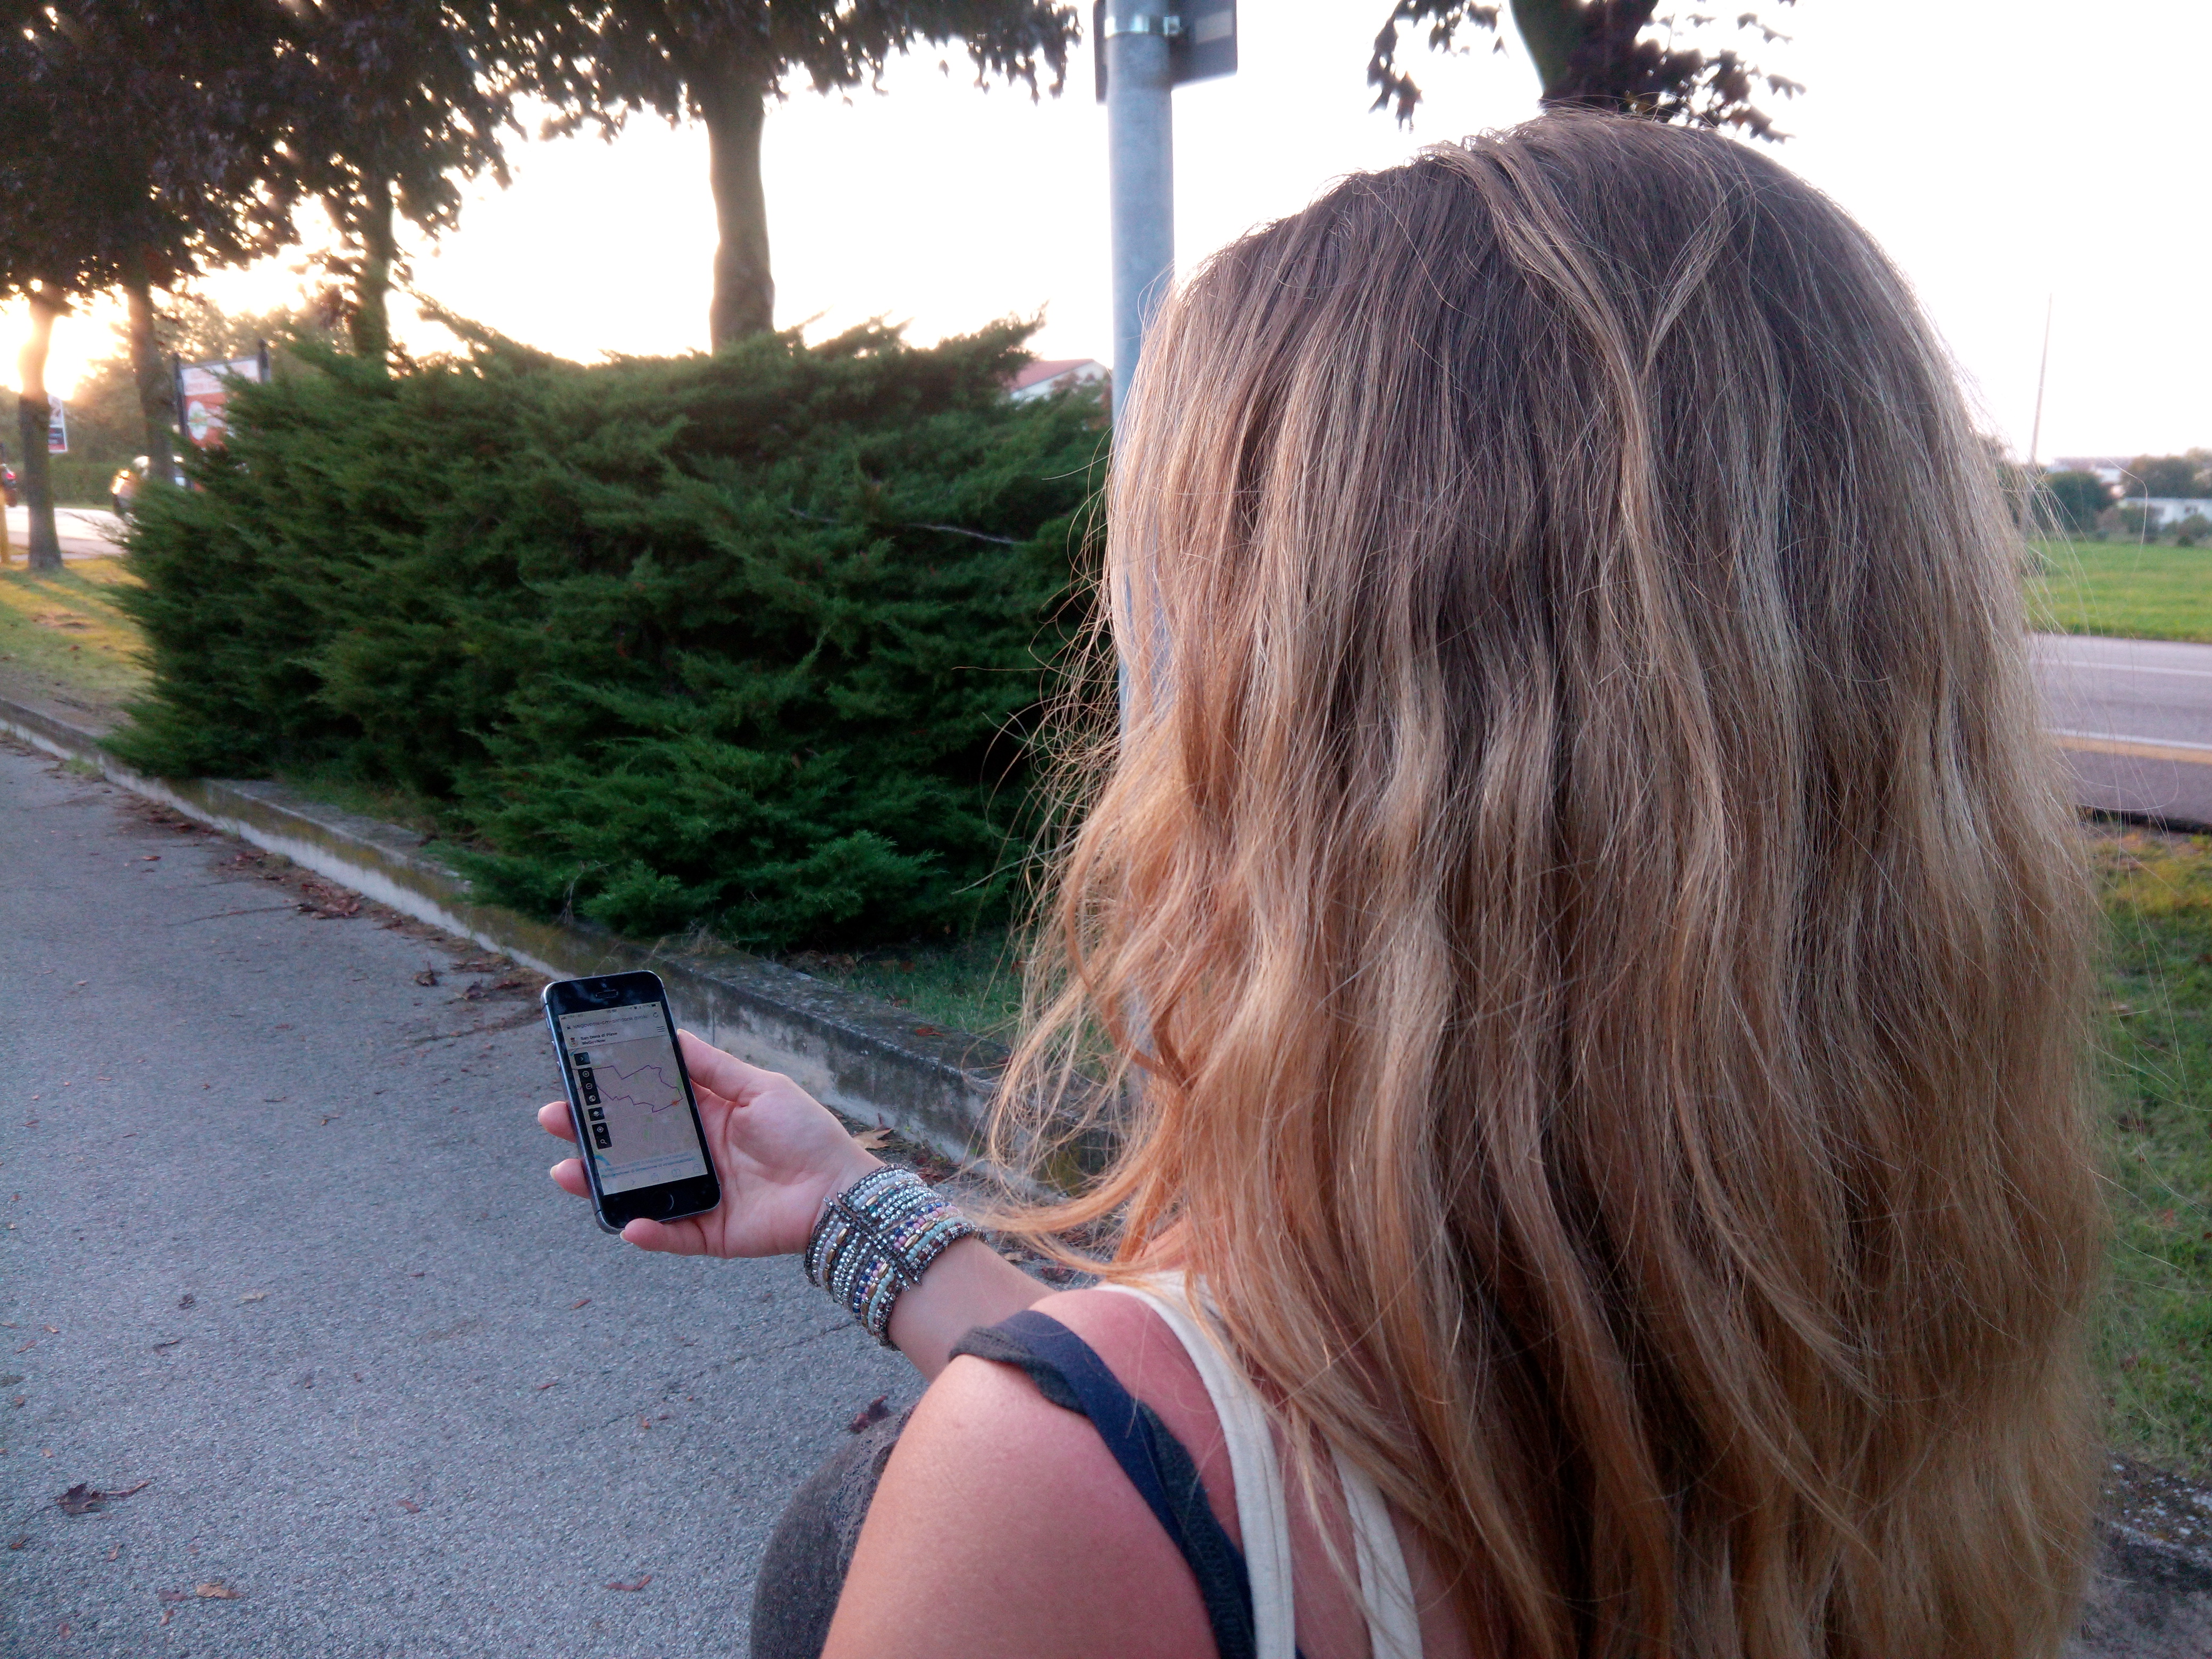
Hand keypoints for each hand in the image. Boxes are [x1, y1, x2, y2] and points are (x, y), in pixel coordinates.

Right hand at [537, 1030, 880, 1259]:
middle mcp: (694, 1155)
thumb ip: (713, 1068)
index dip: (611, 1093)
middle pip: (629, 1145)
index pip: (646, 1102)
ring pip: (636, 1190)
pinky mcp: (708, 1233)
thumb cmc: (805, 1133)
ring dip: (599, 1183)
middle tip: (554, 1117)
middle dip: (588, 1133)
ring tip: (567, 1170)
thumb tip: (670, 1037)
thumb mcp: (759, 1088)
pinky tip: (628, 1222)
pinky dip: (647, 1231)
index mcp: (705, 1116)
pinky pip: (669, 1234)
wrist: (841, 1190)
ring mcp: (697, 1195)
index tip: (576, 1077)